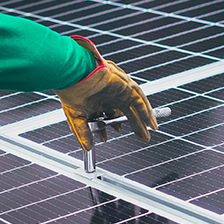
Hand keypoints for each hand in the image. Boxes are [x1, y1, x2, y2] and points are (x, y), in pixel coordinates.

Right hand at [54, 36, 156, 151]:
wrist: (74, 76)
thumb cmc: (72, 90)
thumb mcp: (77, 117)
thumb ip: (83, 133)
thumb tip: (87, 148)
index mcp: (98, 100)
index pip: (107, 116)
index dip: (108, 128)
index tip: (105, 138)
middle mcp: (110, 95)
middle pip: (126, 112)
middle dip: (135, 126)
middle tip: (142, 137)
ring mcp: (119, 90)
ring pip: (135, 106)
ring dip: (143, 120)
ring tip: (148, 133)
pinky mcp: (126, 86)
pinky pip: (140, 100)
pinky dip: (146, 112)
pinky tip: (151, 123)